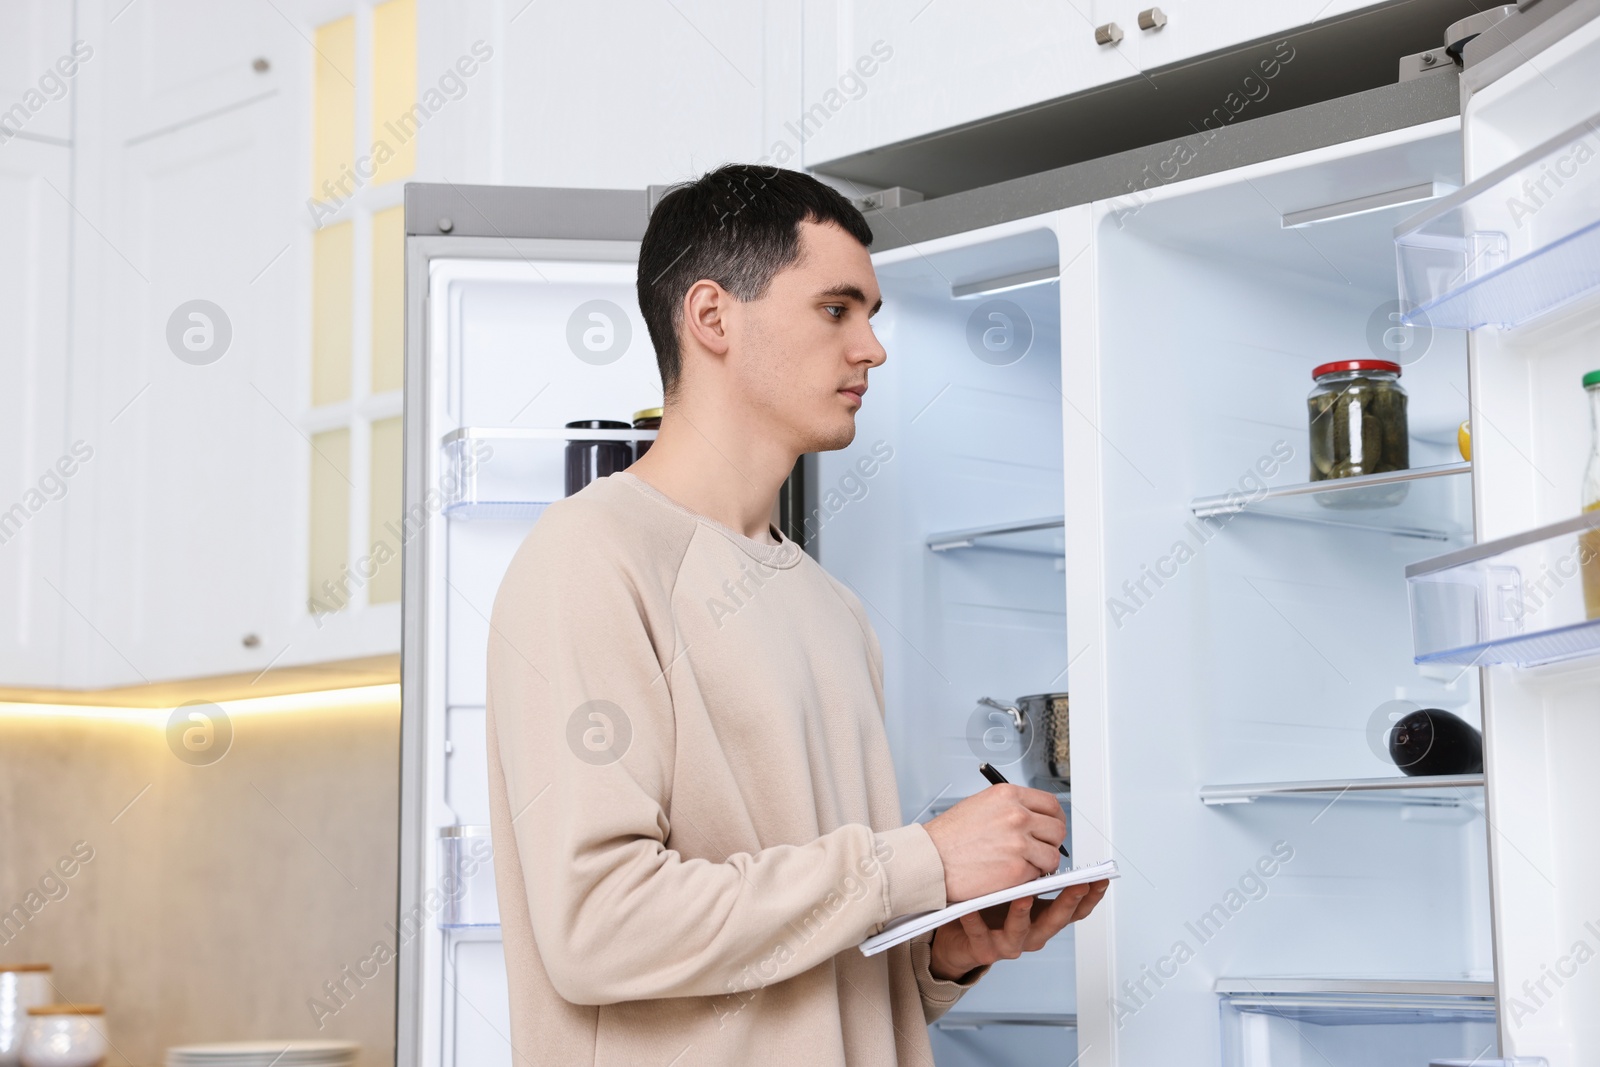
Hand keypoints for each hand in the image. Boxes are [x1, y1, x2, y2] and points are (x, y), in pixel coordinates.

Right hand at [923, 784, 1066, 901]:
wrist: (929, 860)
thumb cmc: (948, 837)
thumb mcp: (981, 806)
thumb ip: (1010, 807)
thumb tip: (1033, 817)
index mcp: (1008, 795)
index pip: (1051, 804)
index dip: (1054, 818)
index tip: (1050, 828)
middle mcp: (1017, 815)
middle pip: (1057, 829)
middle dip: (1050, 842)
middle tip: (1039, 850)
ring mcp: (1019, 843)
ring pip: (1052, 855)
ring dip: (1041, 863)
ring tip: (1023, 866)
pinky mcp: (1017, 870)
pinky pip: (1038, 875)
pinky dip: (1028, 879)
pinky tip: (1011, 876)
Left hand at [927, 880, 1108, 981]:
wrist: (959, 937)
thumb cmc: (990, 907)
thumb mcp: (1017, 889)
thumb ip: (1033, 875)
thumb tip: (1049, 842)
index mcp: (1042, 917)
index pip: (1074, 909)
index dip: (1090, 896)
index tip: (1101, 878)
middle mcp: (1031, 933)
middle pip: (1054, 920)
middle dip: (1068, 902)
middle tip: (1078, 885)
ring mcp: (1008, 943)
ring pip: (1019, 931)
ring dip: (1022, 914)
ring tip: (1023, 896)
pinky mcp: (982, 949)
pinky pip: (979, 934)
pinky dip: (976, 921)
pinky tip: (971, 909)